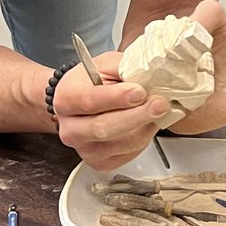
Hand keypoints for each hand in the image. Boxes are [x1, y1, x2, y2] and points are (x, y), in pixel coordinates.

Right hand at [53, 54, 169, 170]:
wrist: (82, 102)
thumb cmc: (94, 81)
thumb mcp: (107, 64)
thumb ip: (125, 67)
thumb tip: (150, 73)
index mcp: (66, 97)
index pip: (90, 101)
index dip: (117, 98)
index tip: (140, 91)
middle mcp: (70, 128)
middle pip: (104, 127)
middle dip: (137, 116)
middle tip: (159, 104)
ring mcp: (84, 149)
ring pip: (121, 143)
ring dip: (145, 127)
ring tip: (158, 110)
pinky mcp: (100, 162)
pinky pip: (127, 154)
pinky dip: (144, 138)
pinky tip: (147, 124)